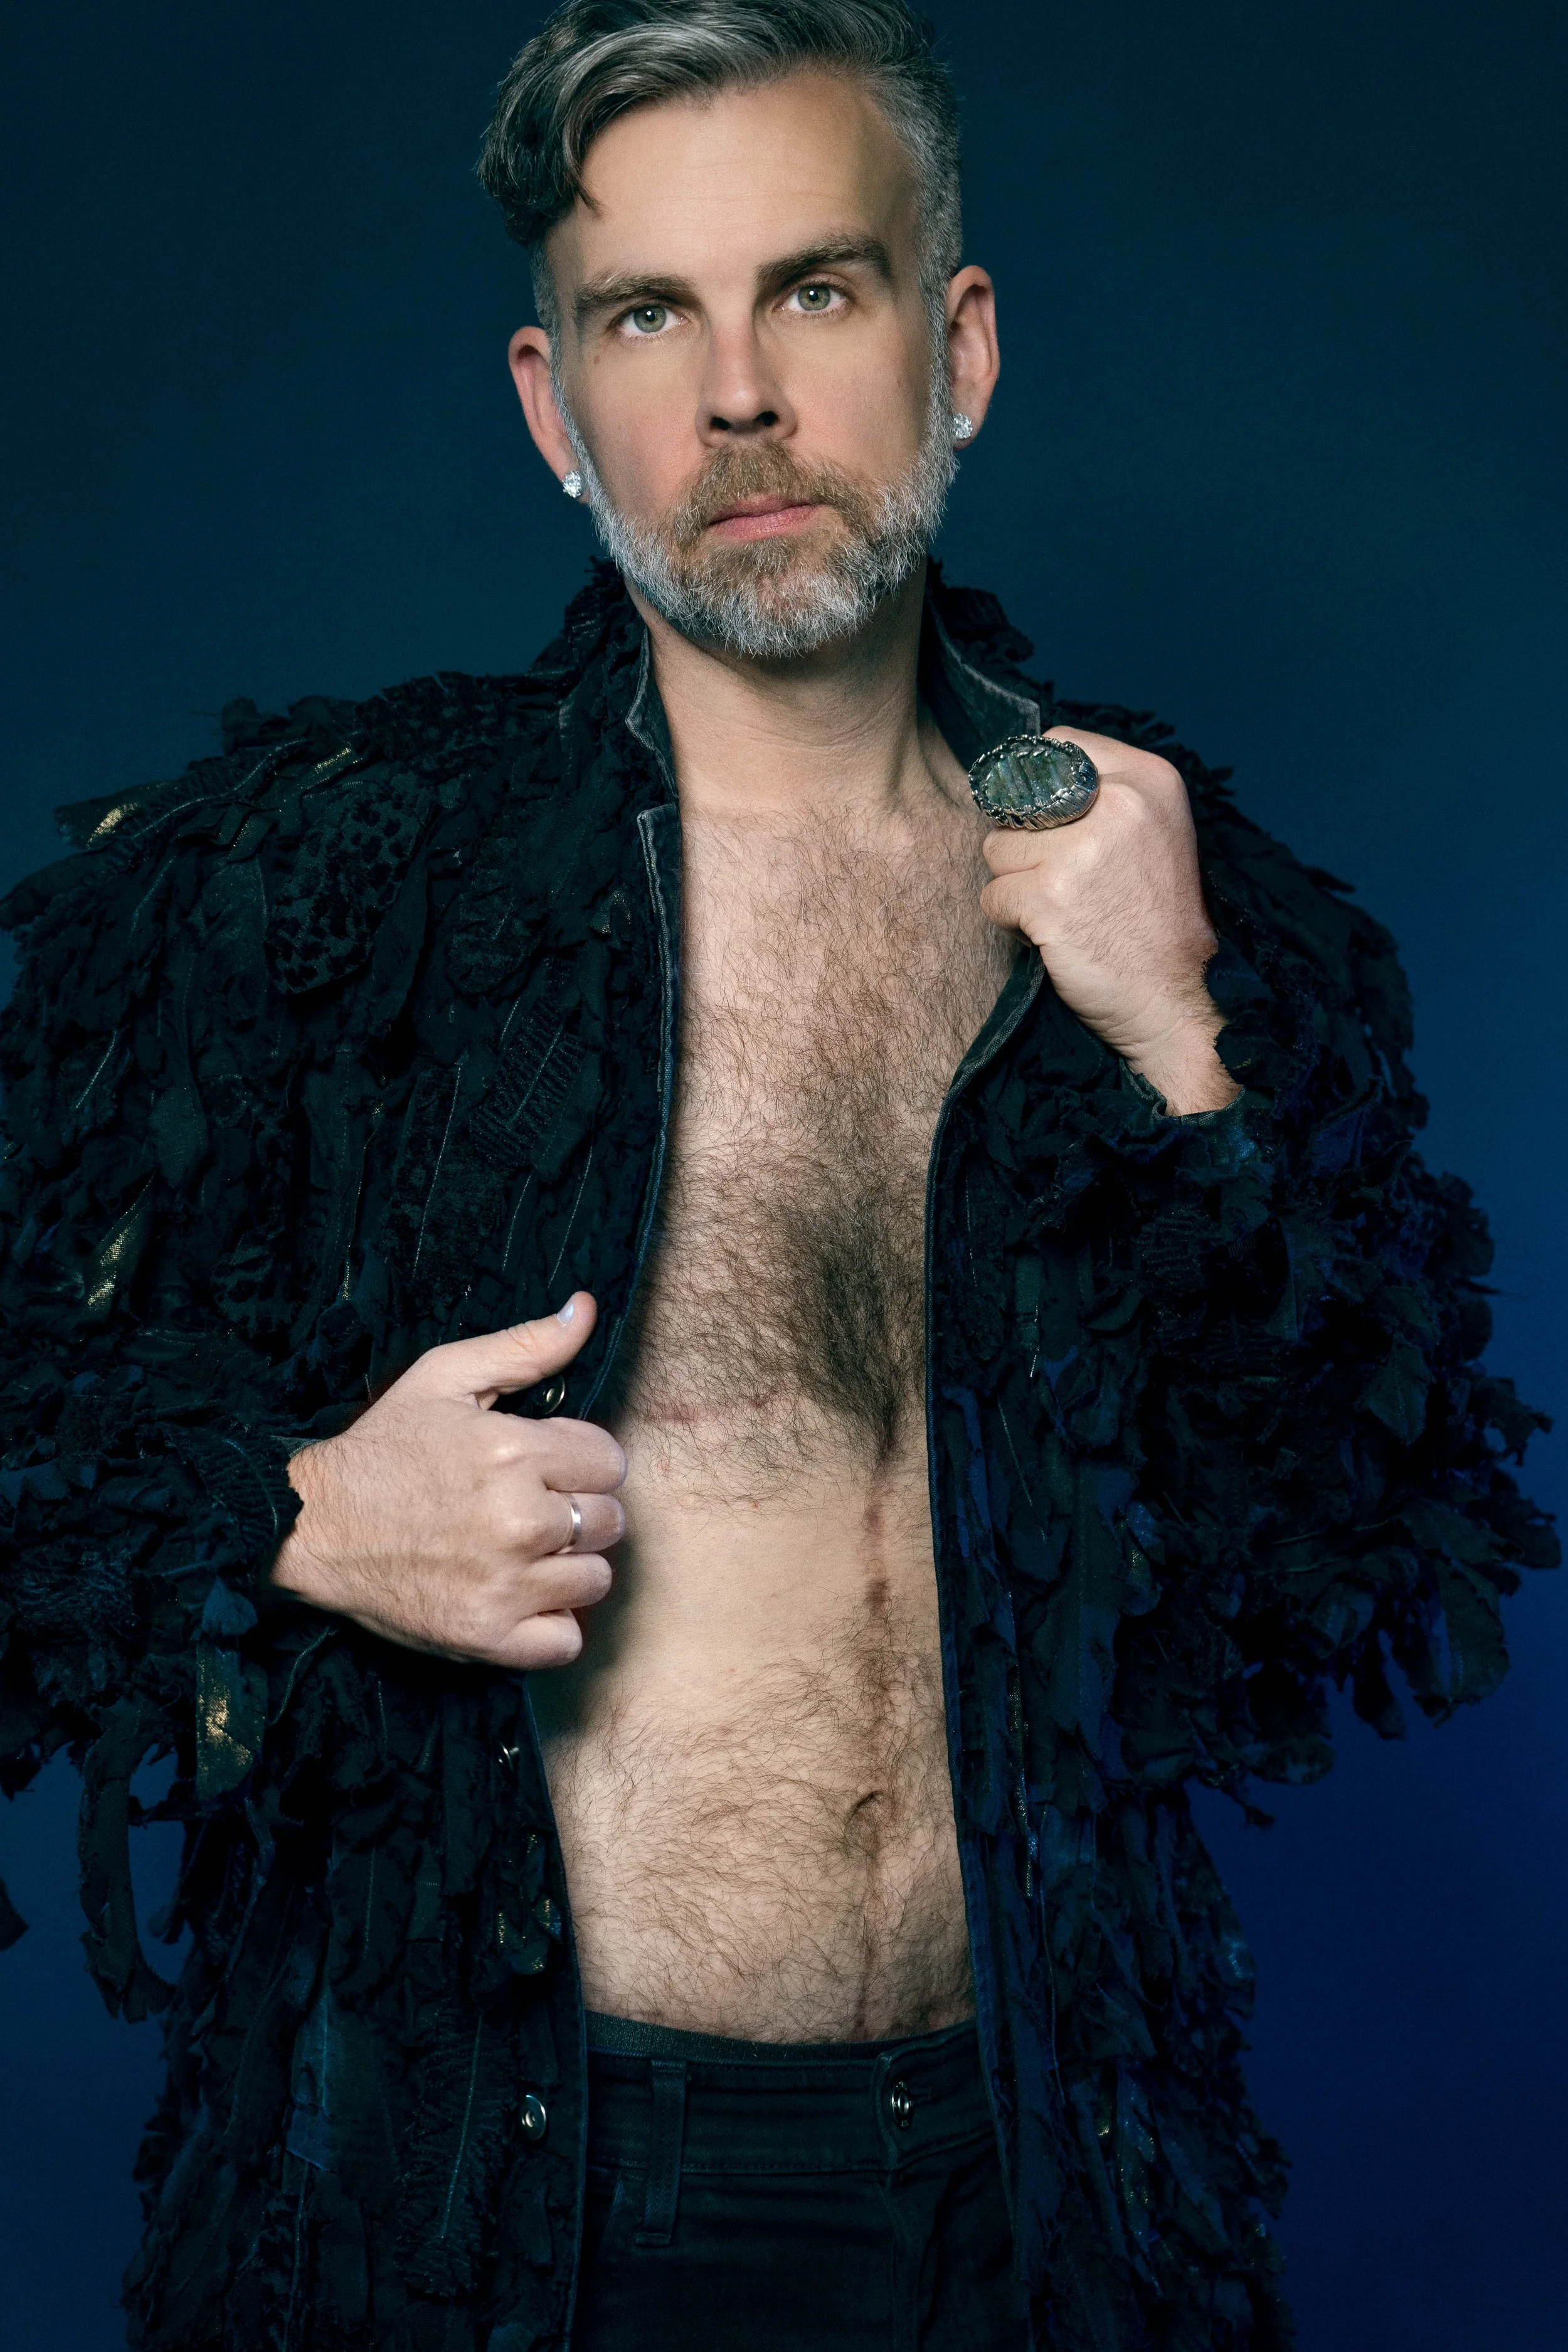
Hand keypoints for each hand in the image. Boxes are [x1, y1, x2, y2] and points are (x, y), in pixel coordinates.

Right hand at [270, 1293, 625, 1668]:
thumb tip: (588, 1308)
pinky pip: (567, 1641)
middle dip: (578, 1510)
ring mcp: (504, 1584)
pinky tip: (520, 1596)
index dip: (581, 1461)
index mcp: (514, 1451)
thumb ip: (525, 1346)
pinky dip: (551, 1623)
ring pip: (596, 1579)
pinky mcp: (487, 1637)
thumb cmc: (382, 1448)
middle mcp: (517, 1520)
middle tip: (530, 1508)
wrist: (311, 1526)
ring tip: (525, 1552)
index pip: (611, 1462)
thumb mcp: (445, 1377)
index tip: (546, 1467)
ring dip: (569, 1566)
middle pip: (608, 1521)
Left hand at [978, 729, 1240, 1113]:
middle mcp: (1119, 804)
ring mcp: (1082, 850)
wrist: (1176, 997)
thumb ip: (1105, 796)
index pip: (1059, 744)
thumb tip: (1025, 776)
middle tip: (1066, 883)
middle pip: (1020, 802)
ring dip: (1016, 885)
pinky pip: (993, 896)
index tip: (1051, 823)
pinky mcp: (1049, 897)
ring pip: (997, 849)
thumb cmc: (1157, 921)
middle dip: (1027, 845)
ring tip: (1061, 910)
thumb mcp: (1154, 834)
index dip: (1040, 785)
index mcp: (1149, 779)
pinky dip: (1011, 921)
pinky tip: (1051, 934)